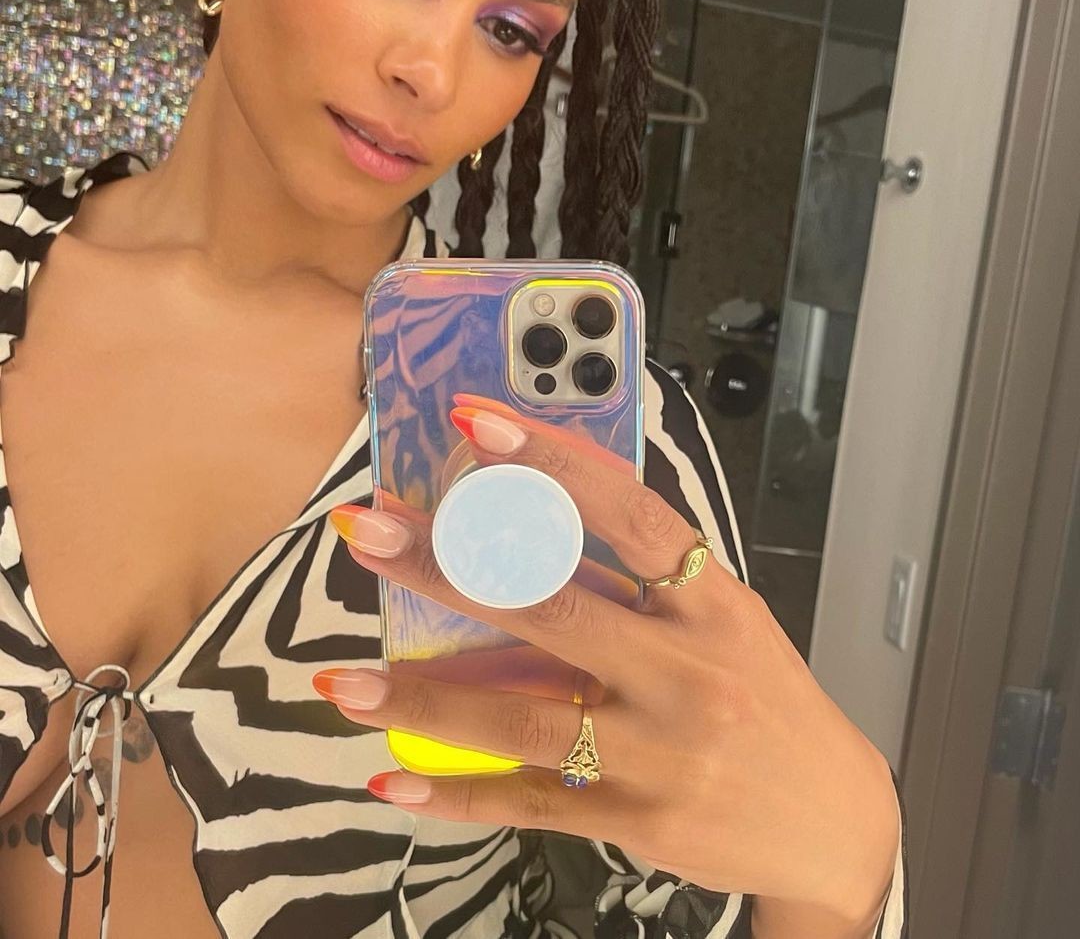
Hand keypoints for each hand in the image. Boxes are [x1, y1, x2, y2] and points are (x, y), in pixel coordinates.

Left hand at [313, 393, 898, 928]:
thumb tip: (531, 520)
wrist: (832, 821)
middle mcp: (687, 670)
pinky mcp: (637, 817)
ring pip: (522, 714)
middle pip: (552, 606)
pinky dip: (457, 793)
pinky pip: (531, 802)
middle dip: (449, 565)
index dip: (554, 463)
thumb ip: (643, 580)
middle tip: (370, 530)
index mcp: (713, 603)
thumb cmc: (766, 700)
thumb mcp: (726, 622)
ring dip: (422, 695)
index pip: (629, 514)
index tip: (478, 422)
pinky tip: (393, 777)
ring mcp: (660, 749)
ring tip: (341, 677)